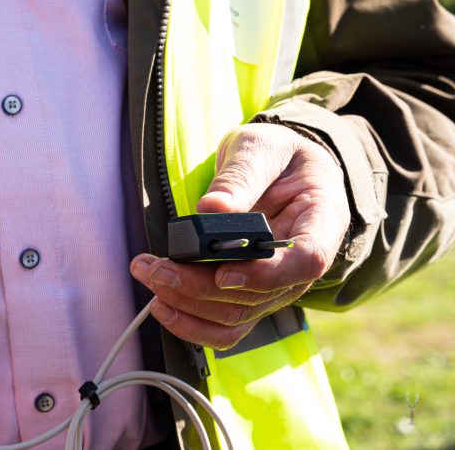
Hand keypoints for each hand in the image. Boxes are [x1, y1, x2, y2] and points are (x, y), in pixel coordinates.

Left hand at [130, 123, 349, 349]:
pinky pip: (227, 324)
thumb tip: (211, 209)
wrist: (283, 167)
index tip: (223, 273)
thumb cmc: (278, 154)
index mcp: (321, 220)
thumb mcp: (261, 148)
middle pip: (259, 294)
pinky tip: (163, 305)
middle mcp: (303, 263)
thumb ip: (240, 176)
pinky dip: (193, 322)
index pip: (307, 260)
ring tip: (150, 275)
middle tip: (156, 268)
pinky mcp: (252, 293)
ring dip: (188, 304)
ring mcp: (278, 284)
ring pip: (238, 315)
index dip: (265, 274)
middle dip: (201, 287)